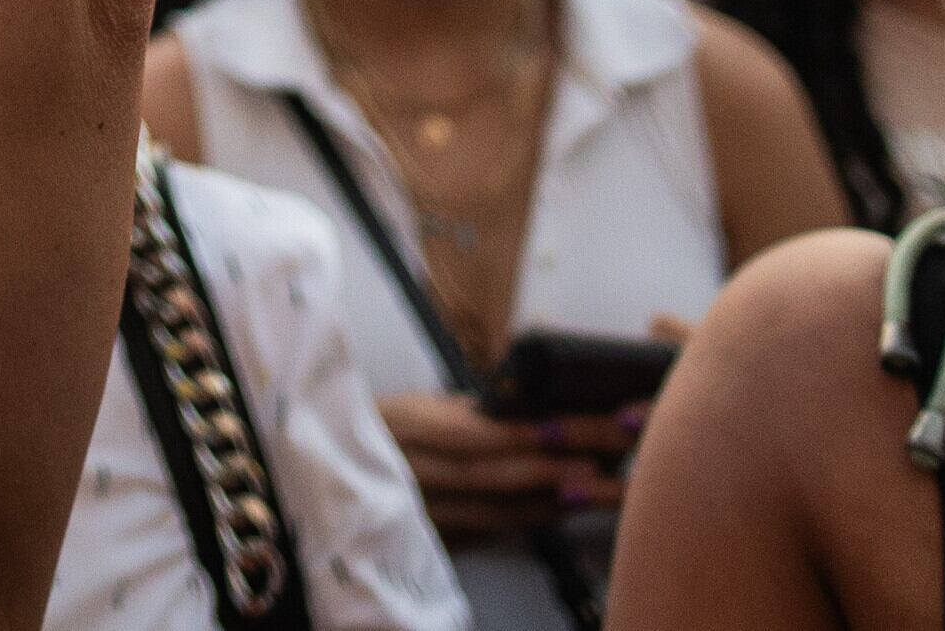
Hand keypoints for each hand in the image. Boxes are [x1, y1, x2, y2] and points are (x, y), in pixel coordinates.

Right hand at [381, 390, 620, 535]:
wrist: (341, 472)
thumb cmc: (389, 430)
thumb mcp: (420, 406)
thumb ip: (472, 410)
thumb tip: (537, 406)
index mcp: (405, 423)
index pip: (470, 433)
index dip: (520, 435)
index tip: (569, 429)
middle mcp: (409, 472)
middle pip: (490, 476)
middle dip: (553, 468)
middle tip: (603, 462)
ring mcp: (421, 511)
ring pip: (496, 512)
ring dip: (553, 499)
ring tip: (600, 486)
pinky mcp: (433, 538)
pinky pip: (493, 531)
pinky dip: (533, 518)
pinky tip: (567, 506)